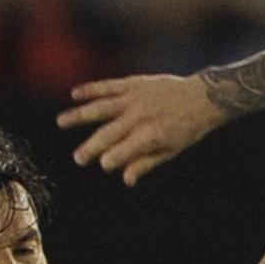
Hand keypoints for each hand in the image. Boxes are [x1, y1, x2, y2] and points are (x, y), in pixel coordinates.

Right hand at [58, 73, 224, 184]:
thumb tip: (125, 180)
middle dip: (92, 147)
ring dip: (80, 115)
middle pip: (109, 133)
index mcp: (151, 135)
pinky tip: (74, 94)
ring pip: (102, 107)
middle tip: (78, 159)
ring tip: (61, 122)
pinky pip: (109, 86)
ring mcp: (136, 98)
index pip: (124, 151)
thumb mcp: (170, 150)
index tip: (102, 165)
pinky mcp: (135, 83)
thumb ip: (145, 163)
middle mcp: (140, 116)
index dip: (111, 160)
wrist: (203, 97)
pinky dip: (91, 89)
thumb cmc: (186, 129)